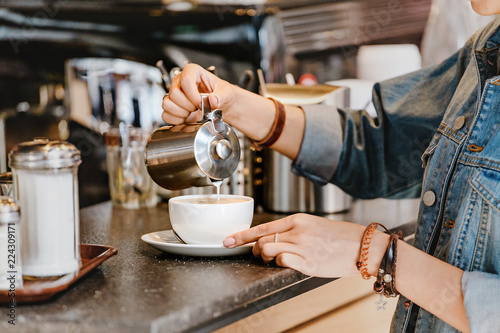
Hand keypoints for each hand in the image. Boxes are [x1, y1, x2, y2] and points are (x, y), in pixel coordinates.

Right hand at [162, 63, 236, 124]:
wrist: (223, 105)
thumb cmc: (222, 94)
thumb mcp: (227, 93)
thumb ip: (221, 96)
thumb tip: (213, 99)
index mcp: (193, 72)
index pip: (185, 80)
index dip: (193, 96)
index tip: (202, 104)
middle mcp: (180, 81)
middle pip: (174, 93)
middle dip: (188, 106)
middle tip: (198, 108)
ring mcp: (175, 94)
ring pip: (167, 104)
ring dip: (181, 113)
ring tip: (192, 113)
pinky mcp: (173, 106)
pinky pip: (166, 115)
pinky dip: (176, 120)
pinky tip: (186, 118)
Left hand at [223, 214, 388, 277]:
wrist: (363, 247)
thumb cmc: (339, 237)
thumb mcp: (313, 225)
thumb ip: (292, 230)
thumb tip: (271, 238)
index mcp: (297, 220)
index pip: (262, 227)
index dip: (241, 235)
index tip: (227, 241)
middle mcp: (298, 231)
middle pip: (261, 239)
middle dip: (253, 249)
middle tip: (258, 253)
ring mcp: (302, 247)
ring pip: (267, 250)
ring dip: (264, 257)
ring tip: (272, 259)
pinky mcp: (309, 263)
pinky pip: (282, 261)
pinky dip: (279, 263)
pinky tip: (287, 263)